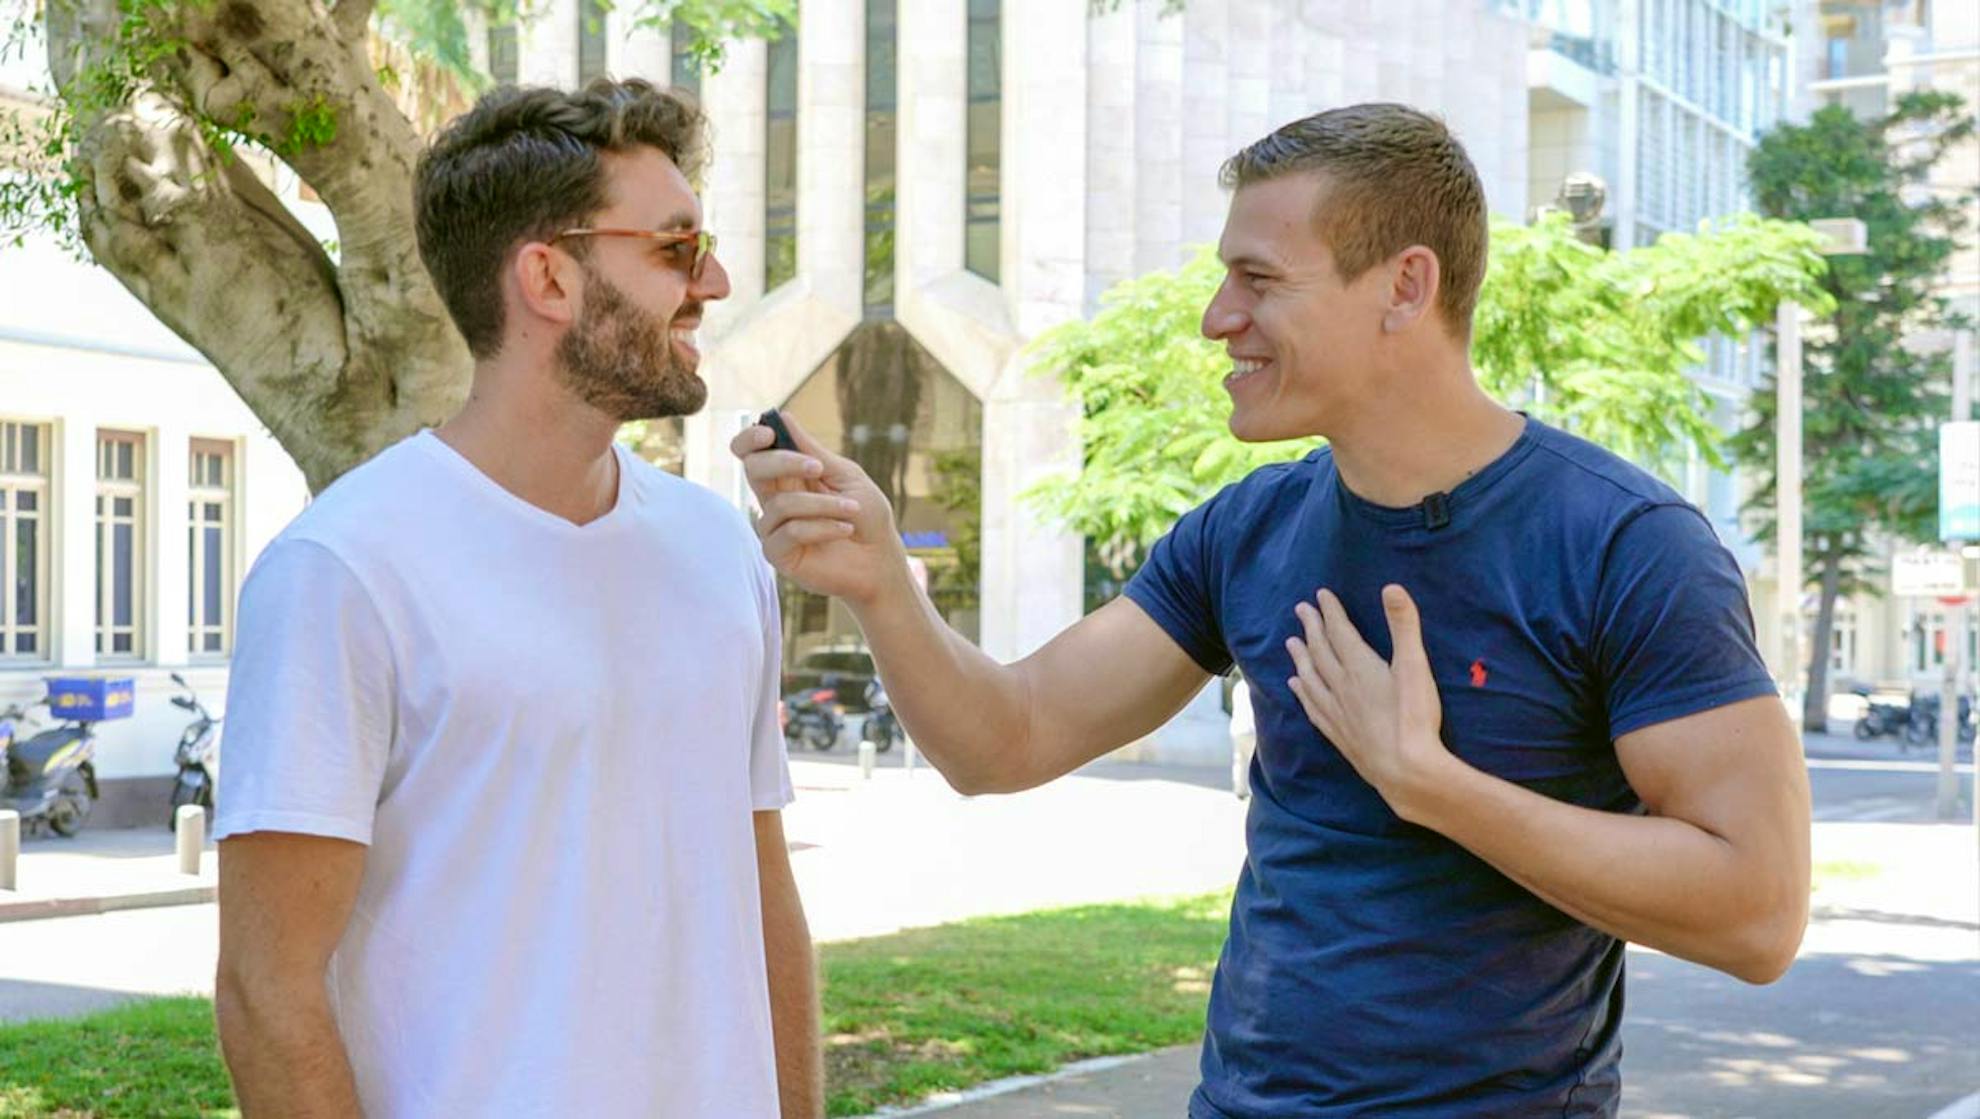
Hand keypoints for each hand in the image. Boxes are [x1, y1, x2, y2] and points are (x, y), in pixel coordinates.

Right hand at [730, 412, 908, 606]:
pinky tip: (844, 529)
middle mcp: (775, 500)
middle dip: (783, 462)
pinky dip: (821, 527)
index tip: (768, 432)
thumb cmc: (867, 516)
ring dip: (822, 504)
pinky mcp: (778, 554)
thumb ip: (812, 451)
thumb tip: (783, 418)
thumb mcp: (845, 476)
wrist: (880, 559)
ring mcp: (774, 528)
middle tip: (818, 468)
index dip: (750, 439)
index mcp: (788, 477)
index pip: (752, 453)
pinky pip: (789, 532)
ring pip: (780, 504)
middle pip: (753, 469)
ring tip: (851, 511)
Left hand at [1285, 585, 1462, 823]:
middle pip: (1319, 651)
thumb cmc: (1414, 717)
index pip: (1339, 632)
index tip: (1321, 595)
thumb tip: (1392, 587)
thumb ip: (1404, 626)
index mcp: (1359, 667)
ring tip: (1291, 643)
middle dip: (1311, 628)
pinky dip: (1302, 691)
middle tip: (1300, 609)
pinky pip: (1312, 706)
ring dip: (1301, 657)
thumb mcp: (1415, 666)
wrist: (1405, 770)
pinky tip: (1296, 687)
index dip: (1330, 612)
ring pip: (1310, 678)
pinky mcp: (1338, 734)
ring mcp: (1336, 712)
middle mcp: (1341, 687)